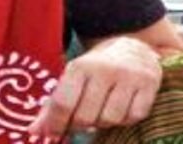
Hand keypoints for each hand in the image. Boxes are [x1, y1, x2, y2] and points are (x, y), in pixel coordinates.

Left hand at [28, 36, 161, 138]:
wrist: (134, 48)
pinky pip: (134, 117)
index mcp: (80, 66)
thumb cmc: (96, 70)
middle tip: (79, 122)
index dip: (56, 124)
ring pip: (110, 119)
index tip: (52, 134)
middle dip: (79, 125)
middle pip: (86, 116)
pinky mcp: (149, 85)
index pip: (63, 102)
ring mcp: (129, 77)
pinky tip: (121, 108)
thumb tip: (33, 131)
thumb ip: (53, 106)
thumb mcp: (72, 79)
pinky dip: (125, 119)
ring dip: (103, 123)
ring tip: (100, 112)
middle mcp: (104, 70)